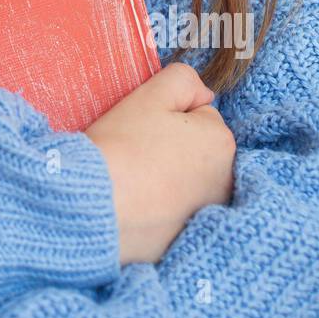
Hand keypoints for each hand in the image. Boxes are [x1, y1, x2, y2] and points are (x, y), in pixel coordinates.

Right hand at [85, 62, 236, 265]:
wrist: (93, 205)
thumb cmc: (122, 145)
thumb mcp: (151, 94)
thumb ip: (183, 79)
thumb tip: (203, 93)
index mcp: (222, 142)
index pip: (198, 115)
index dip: (167, 116)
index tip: (144, 127)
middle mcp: (225, 181)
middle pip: (196, 149)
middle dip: (174, 147)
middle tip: (139, 152)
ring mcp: (207, 213)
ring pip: (187, 180)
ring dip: (170, 177)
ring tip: (137, 179)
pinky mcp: (187, 238)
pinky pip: (176, 211)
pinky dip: (161, 207)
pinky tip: (139, 204)